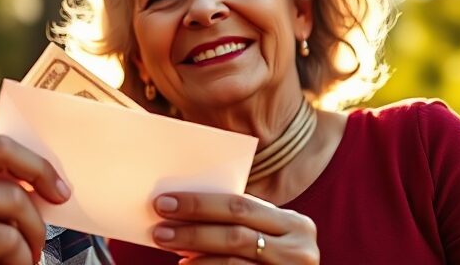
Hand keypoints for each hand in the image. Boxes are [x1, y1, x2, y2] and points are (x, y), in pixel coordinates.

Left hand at [151, 192, 317, 263]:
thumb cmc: (270, 260)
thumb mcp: (265, 237)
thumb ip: (237, 223)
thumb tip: (182, 210)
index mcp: (295, 225)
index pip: (241, 206)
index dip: (200, 203)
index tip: (165, 202)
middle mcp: (299, 249)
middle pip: (236, 233)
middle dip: (193, 228)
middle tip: (160, 227)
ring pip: (233, 260)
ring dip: (195, 251)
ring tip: (167, 244)